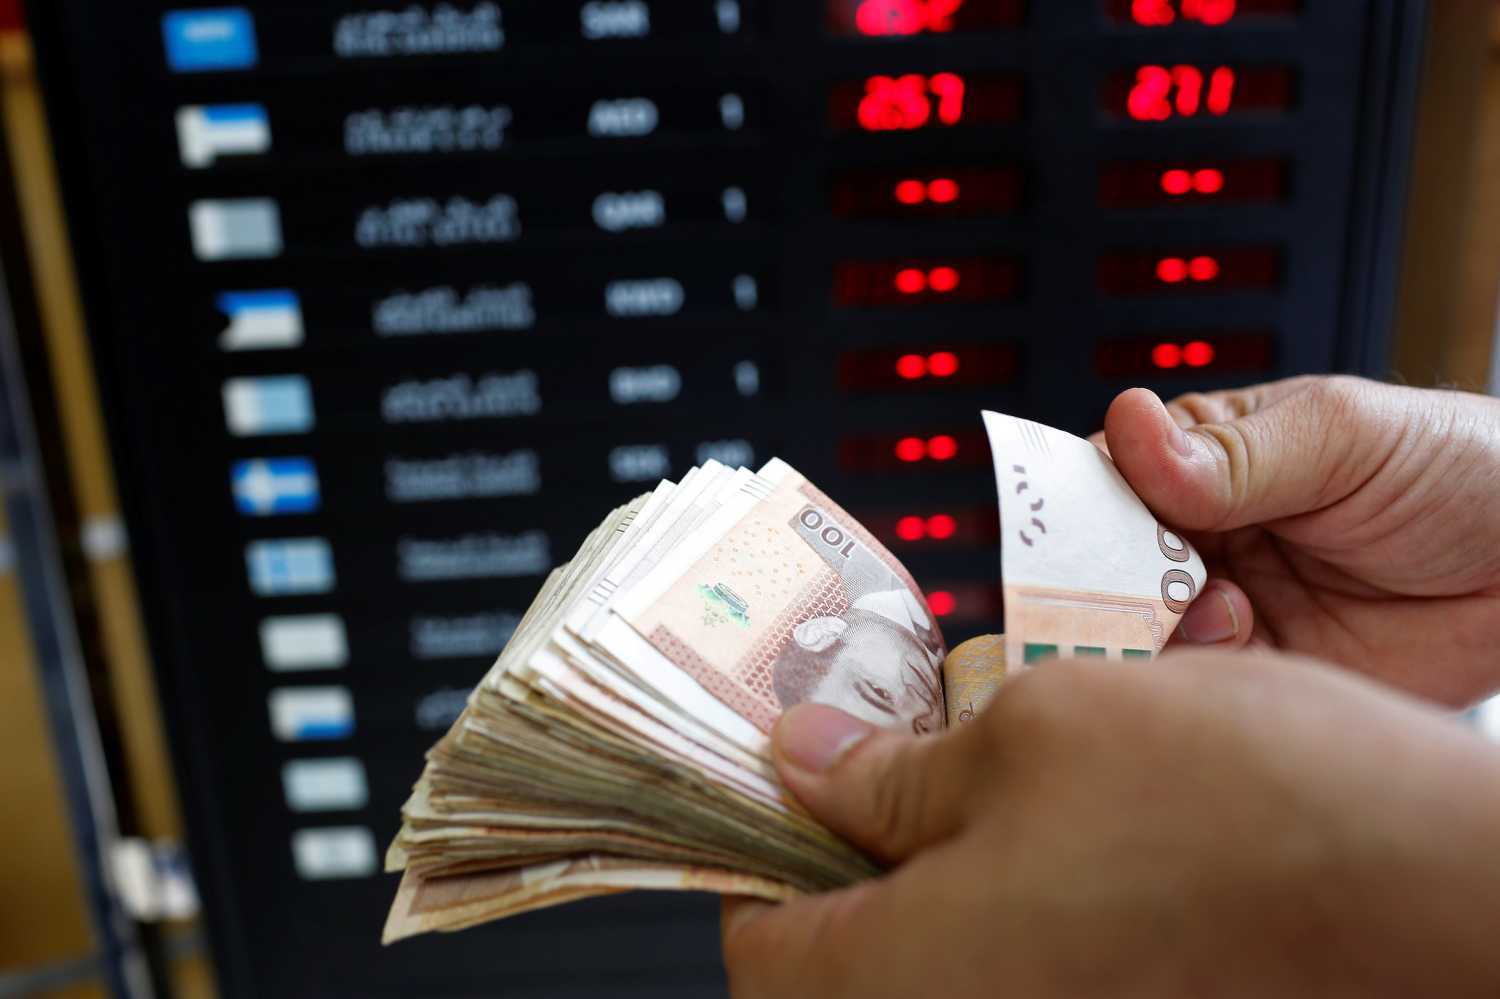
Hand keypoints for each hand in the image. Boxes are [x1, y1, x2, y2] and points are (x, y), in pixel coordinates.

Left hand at [722, 651, 1499, 997]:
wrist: (1434, 891)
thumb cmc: (1238, 810)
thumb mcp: (1033, 734)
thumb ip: (891, 768)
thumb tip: (801, 761)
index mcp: (899, 978)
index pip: (753, 940)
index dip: (760, 841)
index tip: (786, 773)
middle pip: (847, 948)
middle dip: (856, 843)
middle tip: (884, 747)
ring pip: (943, 945)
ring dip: (945, 856)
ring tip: (988, 760)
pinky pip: (1024, 958)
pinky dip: (1018, 890)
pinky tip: (1063, 812)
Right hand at [1095, 376, 1499, 704]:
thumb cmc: (1463, 472)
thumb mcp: (1344, 438)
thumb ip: (1232, 453)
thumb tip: (1128, 426)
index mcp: (1205, 459)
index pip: (1107, 477)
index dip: (1084, 503)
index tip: (1083, 526)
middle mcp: (1201, 534)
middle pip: (1107, 563)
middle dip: (1110, 576)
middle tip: (1149, 576)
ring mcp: (1226, 607)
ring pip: (1138, 629)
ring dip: (1157, 625)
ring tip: (1224, 608)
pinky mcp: (1260, 673)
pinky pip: (1194, 683)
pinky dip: (1198, 670)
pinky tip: (1246, 639)